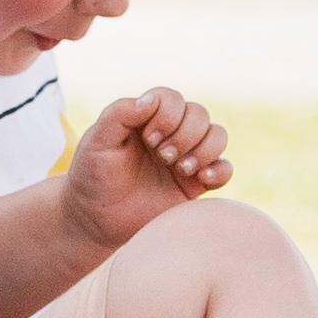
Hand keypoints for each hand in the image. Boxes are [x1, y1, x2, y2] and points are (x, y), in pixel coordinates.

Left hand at [64, 87, 231, 249]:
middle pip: (198, 114)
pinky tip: (201, 178)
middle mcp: (170, 133)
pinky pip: (224, 169)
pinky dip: (220, 169)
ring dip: (204, 148)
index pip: (172, 99)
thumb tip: (149, 101)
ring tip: (181, 168)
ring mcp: (185, 158)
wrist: (97, 219)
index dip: (166, 114)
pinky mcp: (195, 185)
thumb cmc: (93, 176)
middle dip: (185, 133)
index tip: (147, 138)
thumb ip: (119, 113)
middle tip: (162, 155)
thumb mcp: (97, 141)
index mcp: (146, 118)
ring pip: (217, 135)